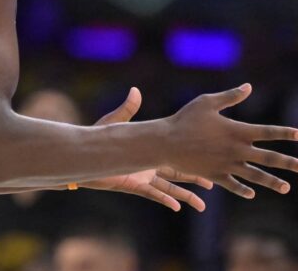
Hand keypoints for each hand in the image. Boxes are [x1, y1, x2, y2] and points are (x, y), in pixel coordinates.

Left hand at [83, 87, 212, 211]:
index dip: (192, 155)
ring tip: (201, 204)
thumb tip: (135, 89)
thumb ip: (127, 108)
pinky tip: (177, 208)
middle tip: (213, 183)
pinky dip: (165, 200)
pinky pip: (153, 194)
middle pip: (178, 172)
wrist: (84, 155)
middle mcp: (149, 163)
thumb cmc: (99, 136)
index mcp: (149, 148)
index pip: (176, 153)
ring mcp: (143, 176)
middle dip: (195, 178)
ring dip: (185, 196)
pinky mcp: (134, 185)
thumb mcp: (116, 121)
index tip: (208, 155)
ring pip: (170, 188)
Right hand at [167, 83, 297, 198]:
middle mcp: (236, 150)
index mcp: (237, 130)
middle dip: (287, 163)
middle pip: (267, 157)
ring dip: (272, 181)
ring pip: (254, 175)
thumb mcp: (207, 102)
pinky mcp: (215, 175)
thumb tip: (249, 86)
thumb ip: (231, 96)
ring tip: (286, 187)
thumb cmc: (185, 118)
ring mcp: (226, 165)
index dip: (285, 133)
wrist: (166, 142)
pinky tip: (252, 193)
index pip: (267, 132)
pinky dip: (243, 189)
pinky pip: (233, 184)